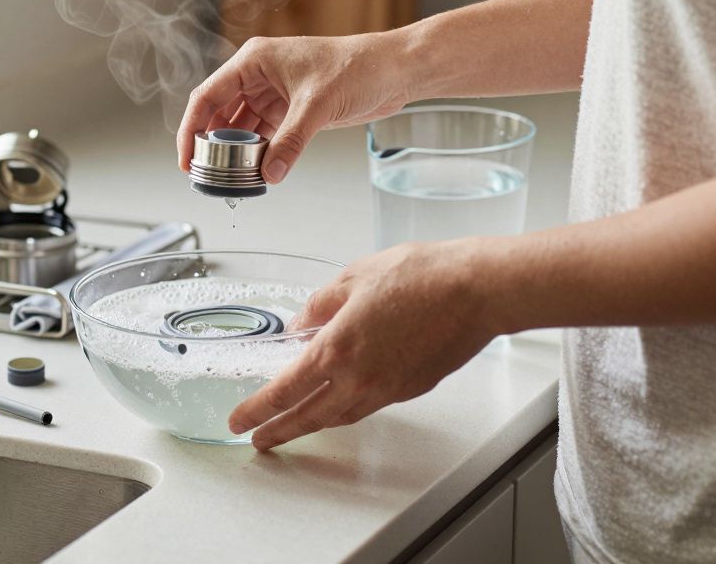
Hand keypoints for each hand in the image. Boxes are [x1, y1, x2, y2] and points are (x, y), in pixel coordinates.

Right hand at [177, 32, 412, 183]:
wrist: (394, 70)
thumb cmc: (358, 67)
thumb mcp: (317, 106)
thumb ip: (290, 142)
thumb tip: (269, 173)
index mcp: (254, 60)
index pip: (208, 96)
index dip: (191, 128)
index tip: (186, 157)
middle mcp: (259, 75)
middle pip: (220, 113)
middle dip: (212, 143)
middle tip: (208, 174)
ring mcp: (274, 92)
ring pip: (241, 126)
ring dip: (236, 151)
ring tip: (231, 177)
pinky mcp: (291, 109)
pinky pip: (264, 134)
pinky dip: (258, 152)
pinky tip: (256, 170)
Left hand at [228, 240, 497, 450]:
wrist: (475, 290)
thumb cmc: (421, 276)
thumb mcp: (352, 277)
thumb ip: (319, 306)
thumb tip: (299, 326)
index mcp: (337, 349)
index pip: (285, 390)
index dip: (257, 409)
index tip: (239, 420)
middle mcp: (359, 378)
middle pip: (309, 416)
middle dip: (278, 430)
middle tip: (258, 439)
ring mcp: (387, 388)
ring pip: (340, 416)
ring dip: (312, 425)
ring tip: (292, 427)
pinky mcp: (410, 388)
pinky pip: (367, 406)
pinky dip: (345, 409)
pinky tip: (338, 403)